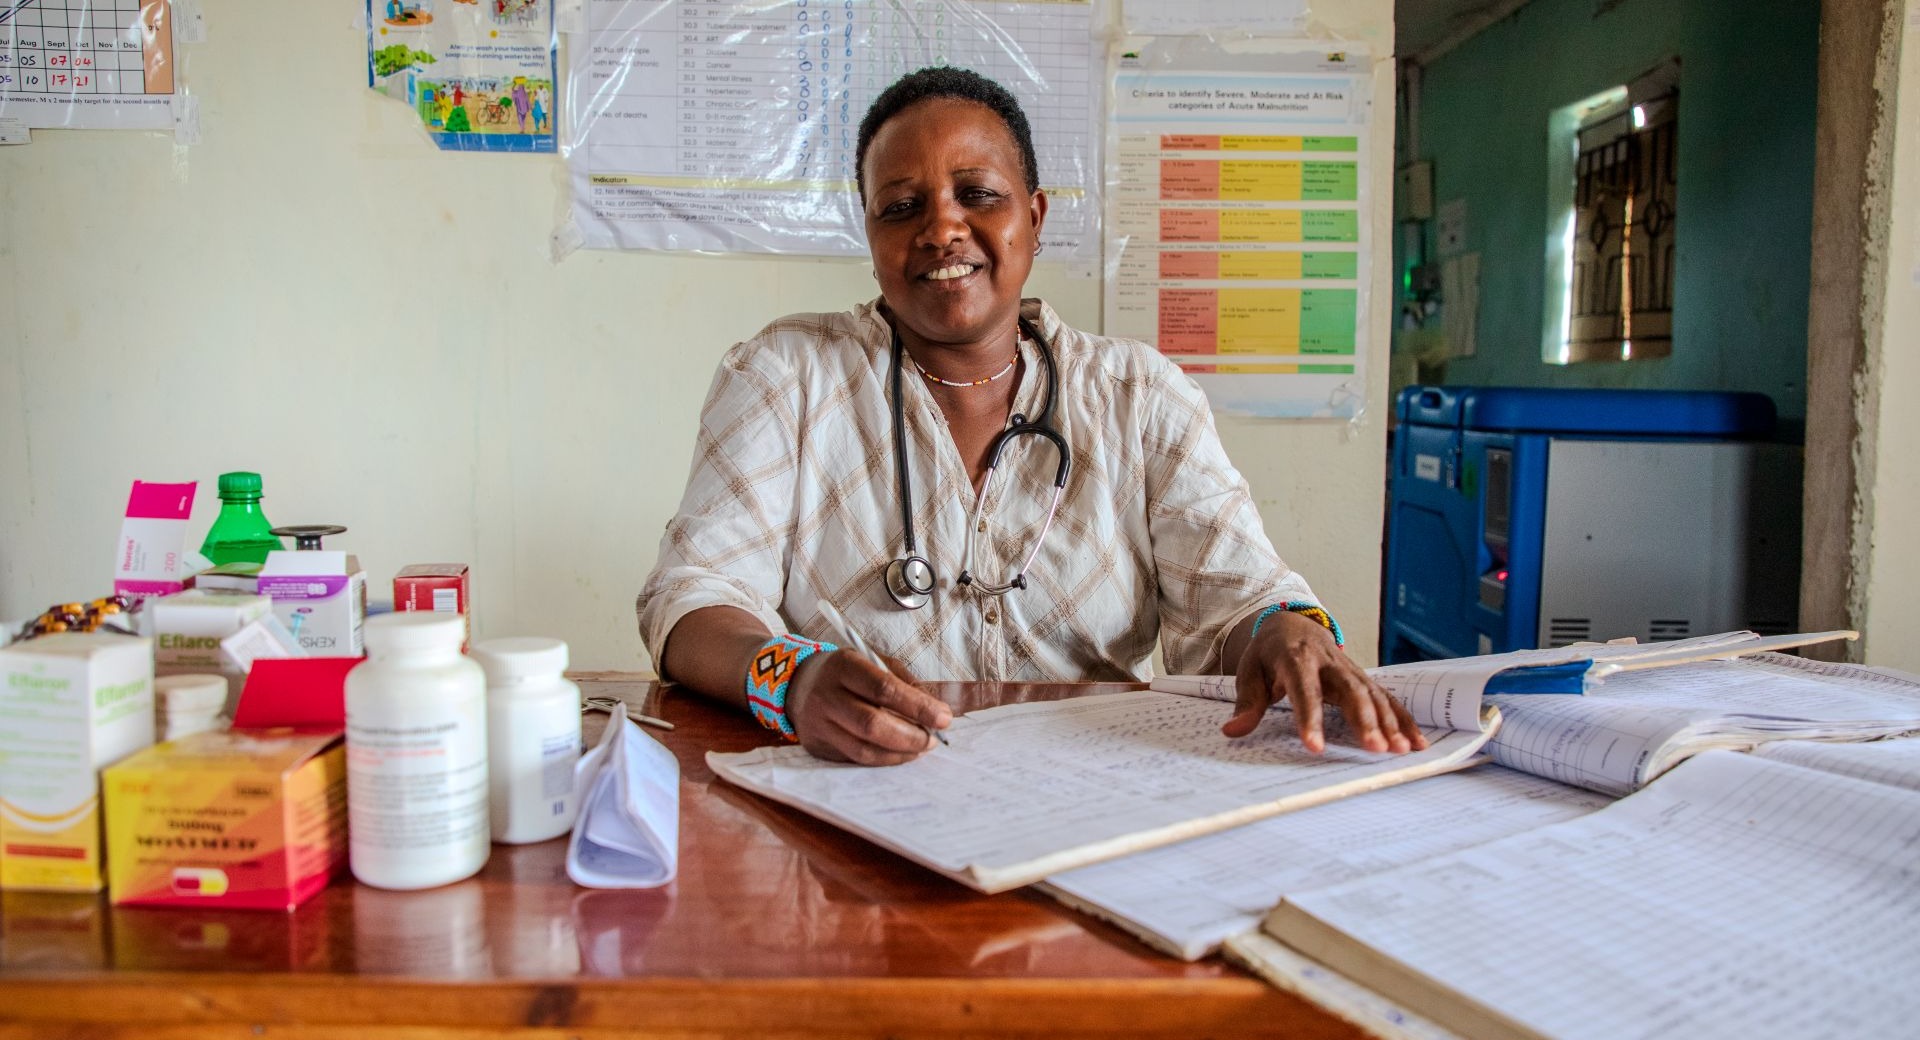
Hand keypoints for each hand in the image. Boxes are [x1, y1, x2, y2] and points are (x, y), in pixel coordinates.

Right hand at [786, 648, 951, 765]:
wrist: (798, 683)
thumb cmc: (847, 671)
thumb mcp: (873, 661)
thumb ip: (904, 682)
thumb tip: (935, 711)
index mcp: (843, 666)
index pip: (884, 688)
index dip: (917, 706)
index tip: (944, 717)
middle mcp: (826, 696)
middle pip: (872, 724)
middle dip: (911, 736)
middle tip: (933, 739)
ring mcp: (818, 724)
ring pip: (864, 749)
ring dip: (900, 753)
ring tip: (921, 747)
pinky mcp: (817, 746)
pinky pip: (855, 759)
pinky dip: (884, 759)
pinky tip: (900, 752)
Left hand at [1223, 611, 1427, 754]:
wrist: (1292, 625)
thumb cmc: (1269, 654)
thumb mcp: (1249, 672)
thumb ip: (1246, 702)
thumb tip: (1232, 731)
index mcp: (1296, 658)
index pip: (1304, 690)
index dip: (1309, 718)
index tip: (1314, 746)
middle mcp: (1329, 662)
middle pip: (1351, 690)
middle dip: (1364, 720)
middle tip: (1374, 749)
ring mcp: (1351, 669)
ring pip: (1374, 694)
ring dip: (1389, 722)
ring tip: (1399, 750)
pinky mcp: (1364, 679)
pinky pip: (1387, 698)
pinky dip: (1403, 720)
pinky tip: (1415, 743)